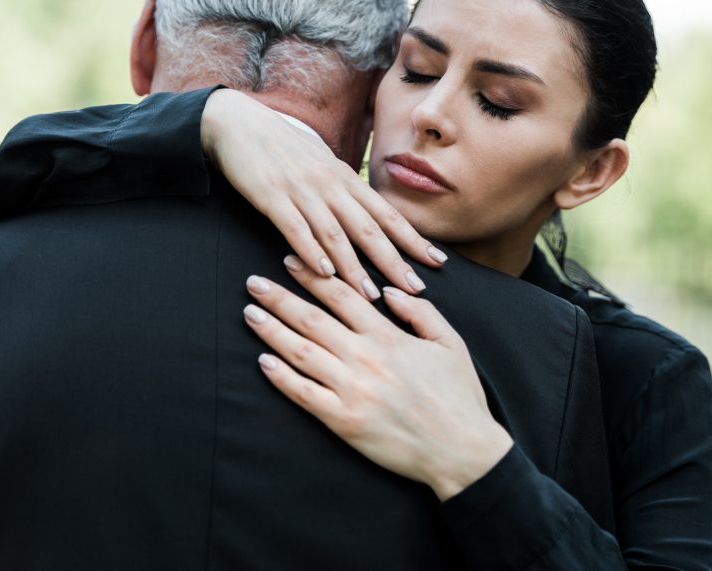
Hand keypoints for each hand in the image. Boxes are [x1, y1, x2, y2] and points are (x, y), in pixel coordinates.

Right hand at [202, 89, 446, 297]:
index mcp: (346, 179)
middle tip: (415, 289)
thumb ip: (344, 192)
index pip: (387, 214)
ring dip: (355, 267)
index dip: (413, 238)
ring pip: (335, 233)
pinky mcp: (271, 195)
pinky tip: (323, 274)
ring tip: (372, 295)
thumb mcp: (322, 166)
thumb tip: (369, 217)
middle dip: (394, 261)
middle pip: (369, 228)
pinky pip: (295, 227)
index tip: (437, 261)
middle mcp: (330, 184)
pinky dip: (311, 252)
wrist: (237, 121)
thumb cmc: (283, 147)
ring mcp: (302, 189)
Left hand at [243, 258, 513, 500]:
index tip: (290, 261)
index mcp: (390, 336)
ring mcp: (351, 390)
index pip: (342, 296)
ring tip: (250, 313)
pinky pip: (303, 394)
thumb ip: (421, 312)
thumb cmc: (459, 396)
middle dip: (279, 297)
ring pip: (301, 352)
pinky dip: (281, 376)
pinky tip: (263, 361)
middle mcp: (365, 358)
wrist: (461, 449)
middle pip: (312, 319)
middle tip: (253, 283)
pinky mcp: (343, 421)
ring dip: (271, 330)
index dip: (313, 276)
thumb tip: (388, 291)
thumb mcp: (451, 343)